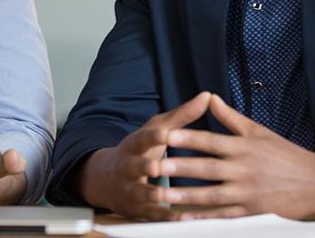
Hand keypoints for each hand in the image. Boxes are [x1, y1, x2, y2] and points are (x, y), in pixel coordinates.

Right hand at [79, 91, 212, 220]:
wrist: (108, 179)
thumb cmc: (141, 149)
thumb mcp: (156, 130)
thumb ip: (182, 116)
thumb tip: (207, 96)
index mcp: (134, 144)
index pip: (143, 138)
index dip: (153, 136)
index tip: (165, 134)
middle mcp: (128, 166)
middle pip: (136, 166)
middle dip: (146, 167)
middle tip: (158, 167)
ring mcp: (129, 188)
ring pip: (140, 193)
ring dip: (152, 195)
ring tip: (166, 197)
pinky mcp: (135, 209)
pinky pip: (150, 214)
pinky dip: (164, 217)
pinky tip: (181, 219)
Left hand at [161, 93, 314, 218]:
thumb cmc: (285, 154)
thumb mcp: (258, 131)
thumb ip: (230, 117)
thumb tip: (208, 96)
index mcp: (244, 147)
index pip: (212, 141)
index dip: (189, 138)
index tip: (168, 135)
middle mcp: (244, 169)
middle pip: (207, 168)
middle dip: (180, 167)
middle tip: (156, 165)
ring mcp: (247, 193)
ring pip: (211, 194)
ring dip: (186, 195)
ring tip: (163, 194)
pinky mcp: (251, 211)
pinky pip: (223, 215)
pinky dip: (204, 217)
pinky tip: (186, 217)